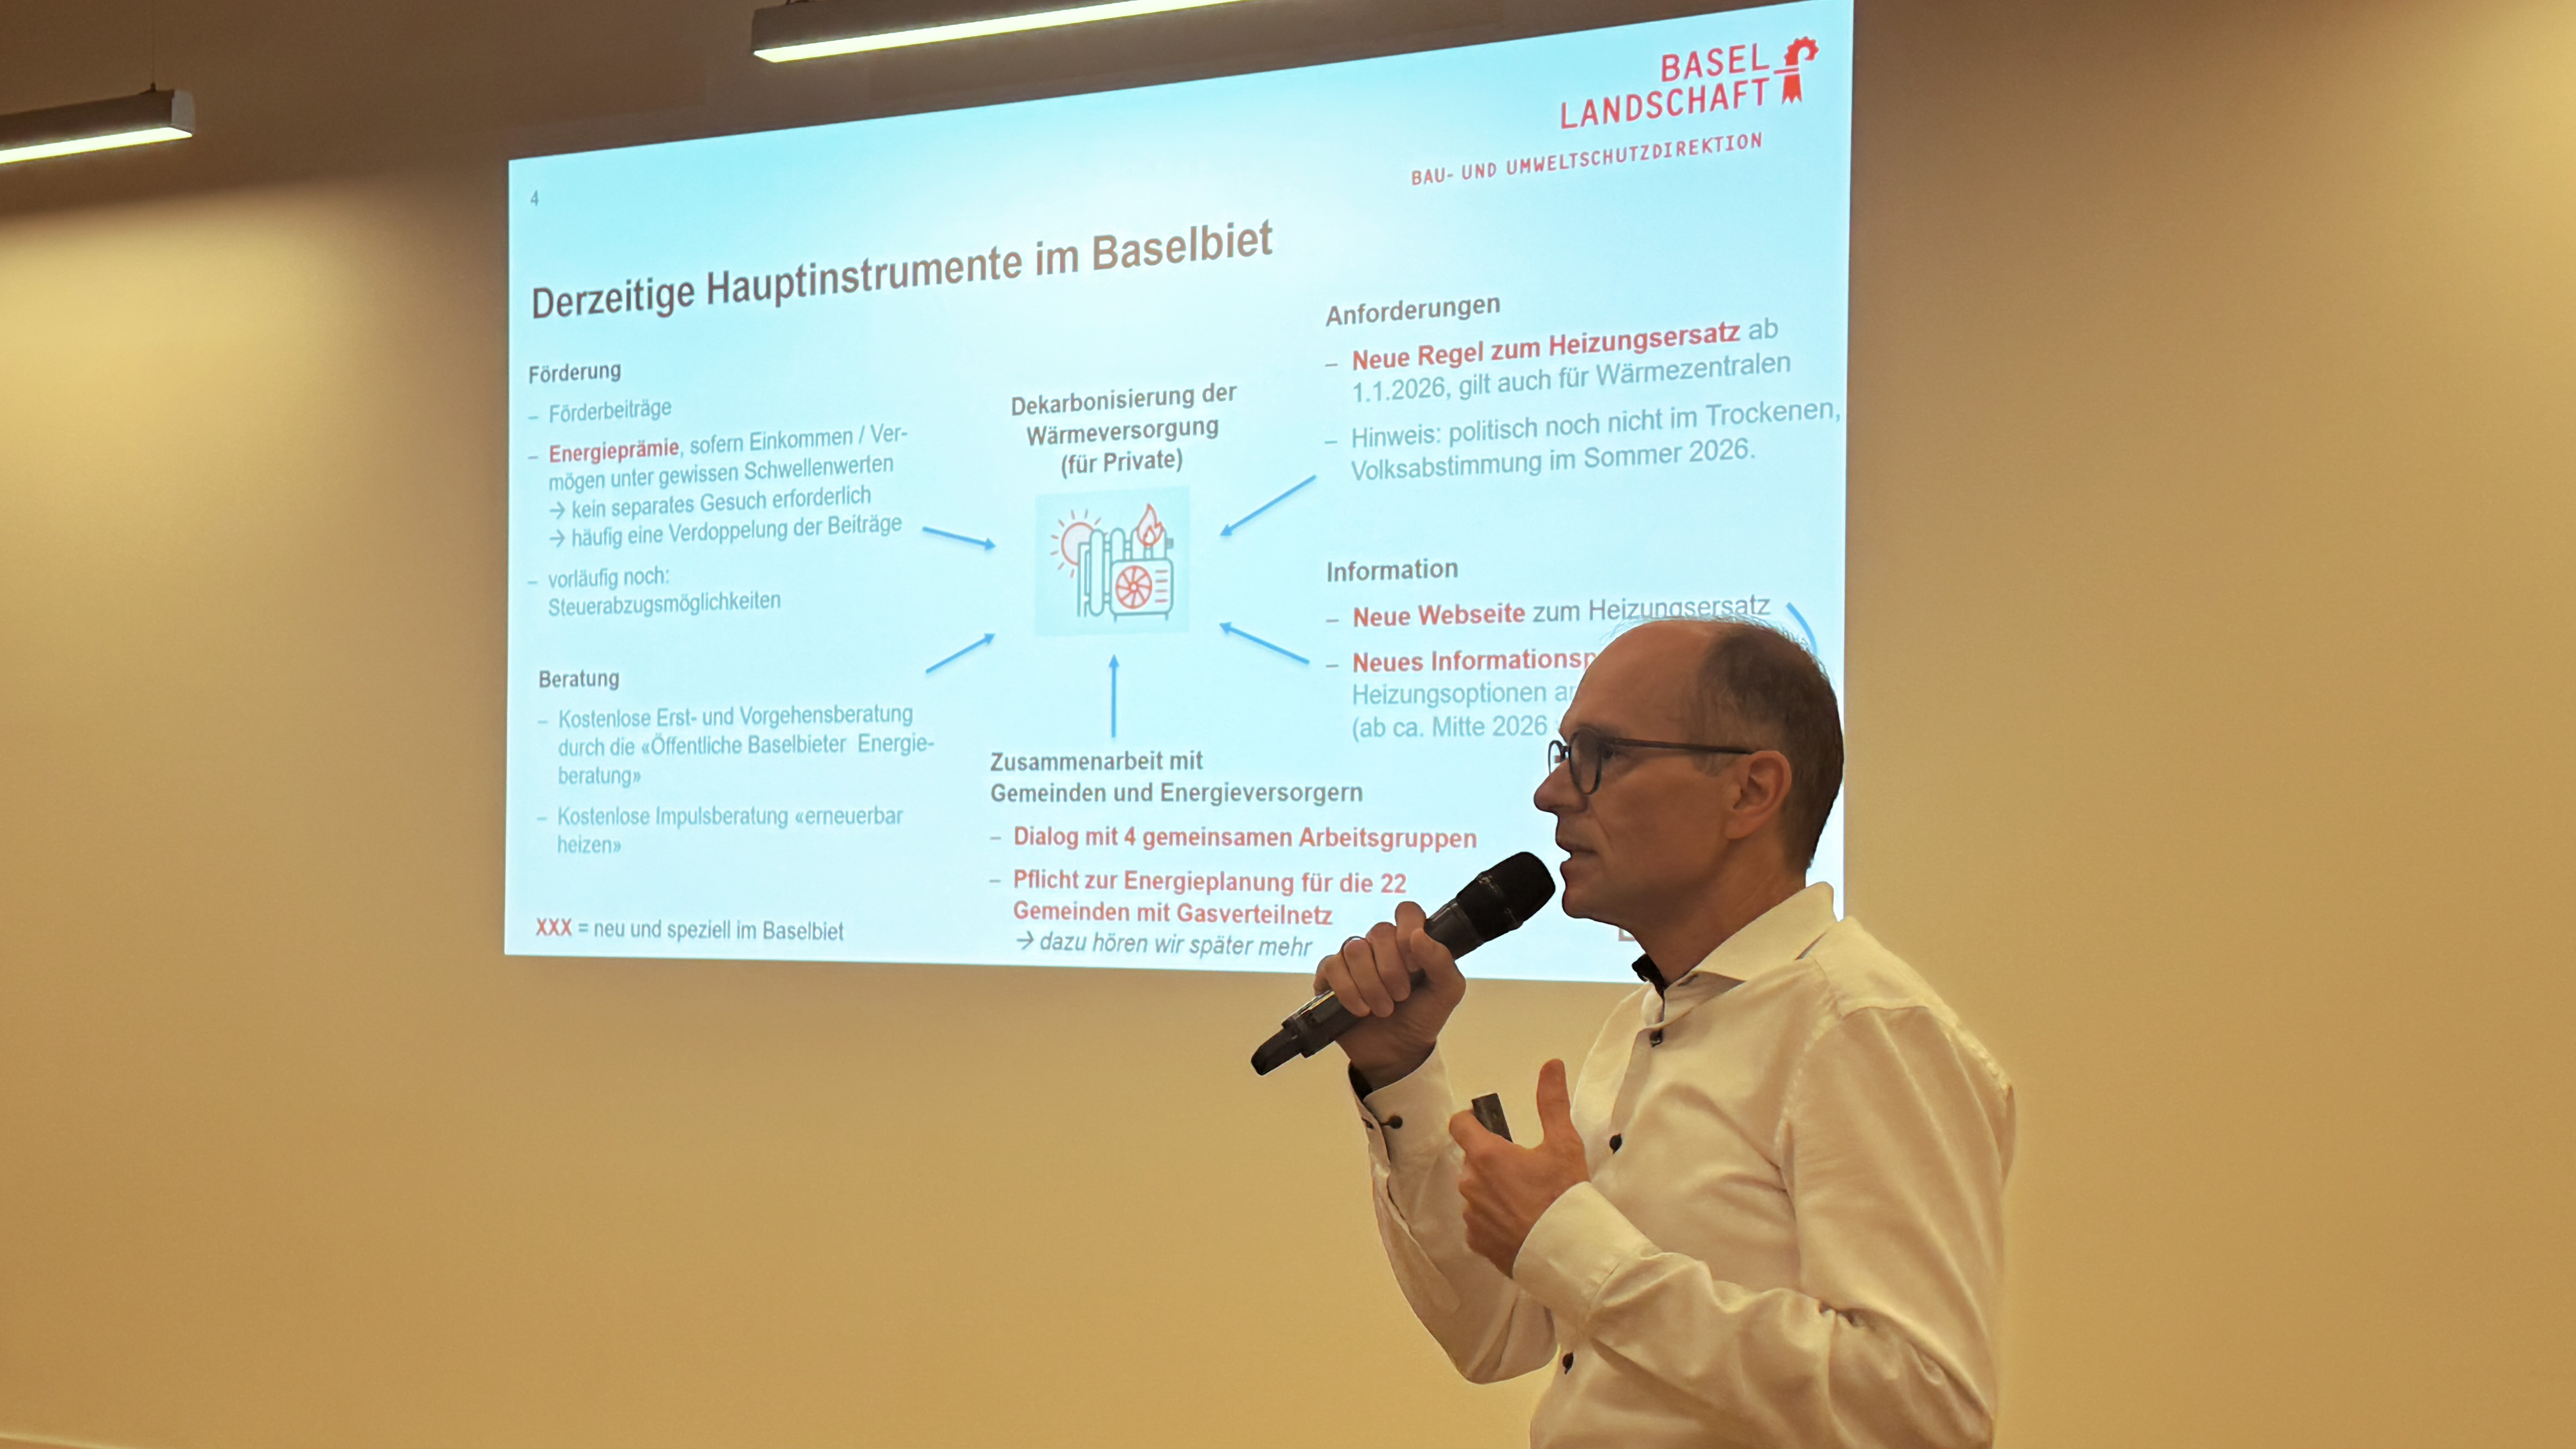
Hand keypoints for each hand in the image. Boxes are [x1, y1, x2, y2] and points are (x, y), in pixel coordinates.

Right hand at [1314, 901, 1463, 1088]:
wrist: (1398, 1053)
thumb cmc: (1423, 1017)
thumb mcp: (1447, 992)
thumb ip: (1442, 961)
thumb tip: (1418, 935)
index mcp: (1409, 940)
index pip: (1406, 911)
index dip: (1408, 932)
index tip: (1414, 965)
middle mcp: (1380, 944)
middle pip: (1379, 931)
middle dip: (1392, 969)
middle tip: (1401, 996)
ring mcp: (1353, 958)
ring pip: (1354, 948)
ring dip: (1371, 984)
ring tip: (1384, 1009)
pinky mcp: (1330, 975)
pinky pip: (1332, 967)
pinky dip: (1349, 991)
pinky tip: (1361, 1010)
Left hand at [1451, 1059, 1588, 1276]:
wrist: (1569, 1252)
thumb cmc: (1565, 1195)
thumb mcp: (1563, 1143)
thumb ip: (1552, 1102)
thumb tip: (1551, 1064)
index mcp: (1486, 1155)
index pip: (1459, 1125)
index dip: (1471, 1120)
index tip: (1487, 1124)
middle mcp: (1470, 1184)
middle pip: (1472, 1161)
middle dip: (1492, 1160)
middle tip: (1524, 1169)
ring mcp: (1471, 1215)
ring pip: (1476, 1193)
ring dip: (1493, 1191)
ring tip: (1526, 1201)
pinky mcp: (1477, 1242)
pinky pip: (1479, 1222)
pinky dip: (1494, 1220)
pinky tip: (1519, 1224)